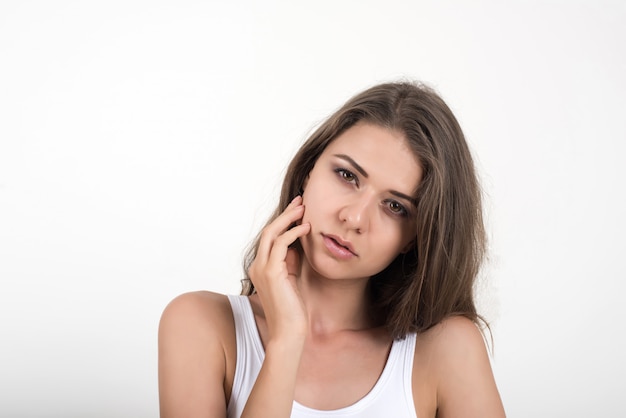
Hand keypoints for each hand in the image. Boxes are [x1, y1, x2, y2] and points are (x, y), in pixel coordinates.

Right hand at [248, 195, 310, 341]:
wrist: (288, 332)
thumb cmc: (292, 310)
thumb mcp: (291, 279)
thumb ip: (290, 261)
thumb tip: (296, 243)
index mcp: (260, 268)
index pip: (270, 238)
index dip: (284, 221)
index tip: (298, 210)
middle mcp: (257, 266)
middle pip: (269, 231)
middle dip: (286, 214)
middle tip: (301, 201)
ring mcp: (262, 269)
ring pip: (271, 233)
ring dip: (288, 219)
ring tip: (304, 209)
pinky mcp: (271, 272)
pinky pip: (280, 244)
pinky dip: (293, 233)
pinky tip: (306, 228)